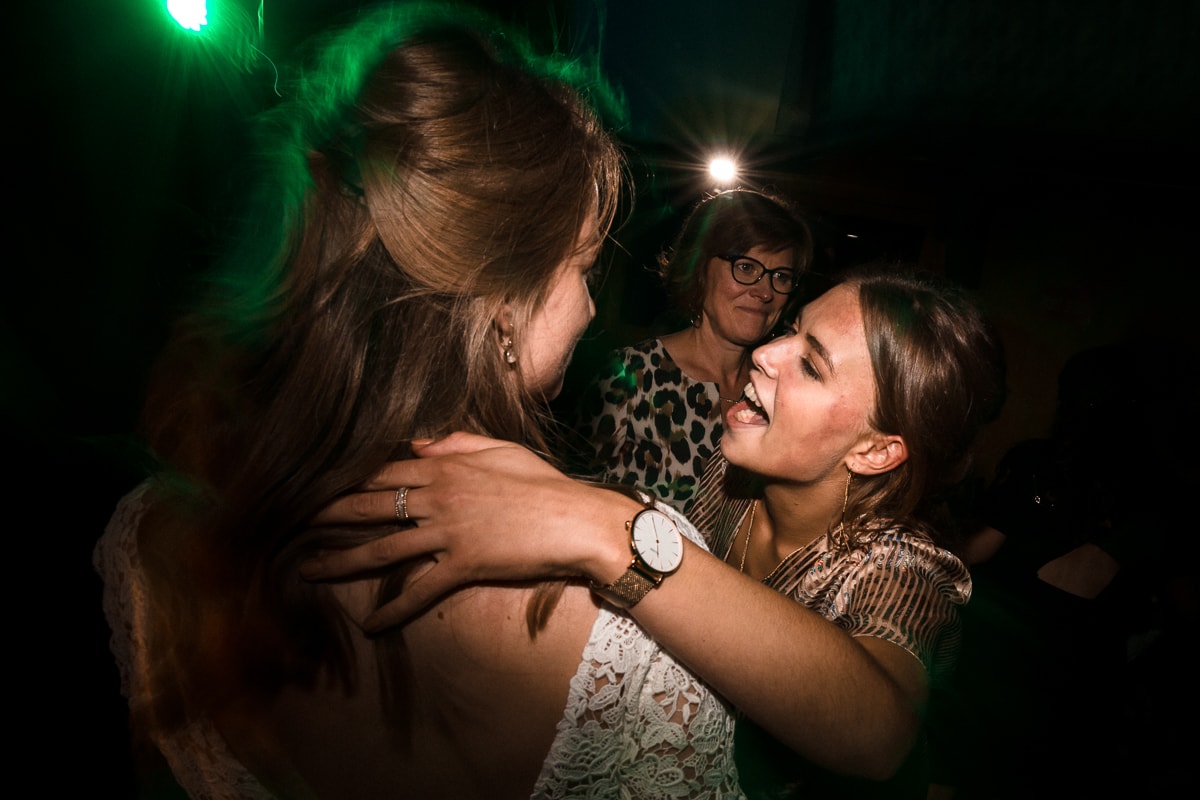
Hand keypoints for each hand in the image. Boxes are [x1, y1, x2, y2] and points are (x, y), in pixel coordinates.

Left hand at [302, 432, 638, 630]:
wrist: (575, 519)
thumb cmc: (544, 483)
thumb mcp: (501, 449)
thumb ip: (457, 441)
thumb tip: (420, 440)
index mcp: (446, 466)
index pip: (384, 470)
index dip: (347, 479)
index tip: (318, 485)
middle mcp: (439, 497)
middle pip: (371, 505)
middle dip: (327, 515)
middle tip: (291, 523)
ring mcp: (448, 532)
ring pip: (383, 547)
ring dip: (341, 561)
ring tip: (308, 570)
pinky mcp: (464, 564)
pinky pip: (421, 590)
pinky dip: (394, 609)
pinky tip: (370, 625)